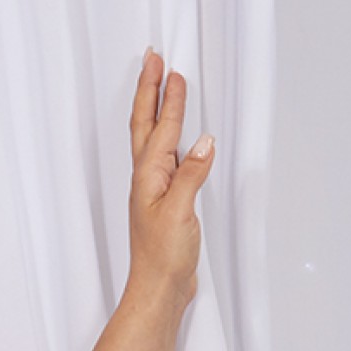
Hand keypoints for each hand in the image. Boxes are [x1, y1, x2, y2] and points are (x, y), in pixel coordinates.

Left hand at [127, 48, 213, 311]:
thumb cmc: (163, 257)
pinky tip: (178, 136)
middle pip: (146, 125)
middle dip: (150, 91)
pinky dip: (170, 136)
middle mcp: (148, 179)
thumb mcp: (179, 213)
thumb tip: (204, 143)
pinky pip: (166, 157)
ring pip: (153, 139)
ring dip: (156, 109)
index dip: (168, 99)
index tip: (173, 70)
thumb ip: (191, 176)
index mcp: (149, 177)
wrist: (159, 290)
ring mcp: (155, 189)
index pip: (161, 128)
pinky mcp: (166, 201)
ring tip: (160, 85)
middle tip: (153, 60)